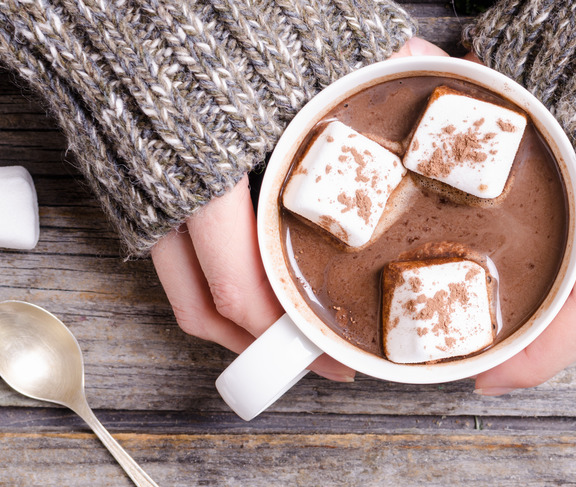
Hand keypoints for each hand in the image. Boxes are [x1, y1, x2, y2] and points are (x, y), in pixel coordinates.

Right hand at [151, 37, 447, 381]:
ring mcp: (145, 198)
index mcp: (212, 170)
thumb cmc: (214, 17)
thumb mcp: (306, 38)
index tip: (335, 353)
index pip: (241, 283)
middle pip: (210, 307)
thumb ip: (376, 57)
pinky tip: (248, 297)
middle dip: (271, 348)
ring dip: (236, 333)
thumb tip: (442, 69)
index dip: (287, 332)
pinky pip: (167, 266)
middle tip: (324, 364)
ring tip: (287, 345)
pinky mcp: (133, 193)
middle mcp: (172, 196)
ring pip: (184, 295)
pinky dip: (208, 293)